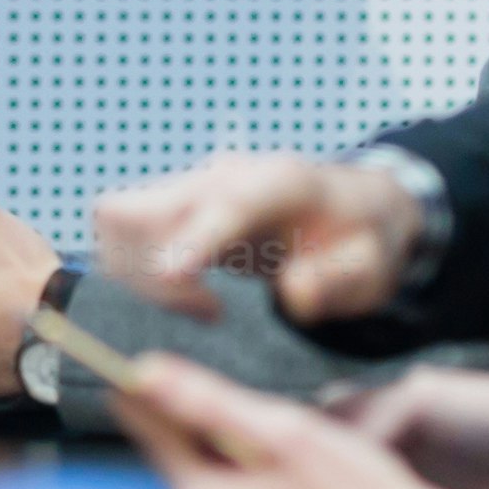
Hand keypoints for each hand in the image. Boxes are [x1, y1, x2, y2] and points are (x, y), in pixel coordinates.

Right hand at [84, 151, 417, 325]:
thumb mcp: (371, 269)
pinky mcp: (169, 206)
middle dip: (151, 273)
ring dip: (135, 276)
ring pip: (116, 221)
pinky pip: (118, 232)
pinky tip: (183, 298)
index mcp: (280, 182)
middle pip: (142, 208)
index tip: (171, 276)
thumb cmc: (361, 242)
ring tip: (202, 308)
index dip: (194, 239)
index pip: (225, 204)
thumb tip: (294, 293)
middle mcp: (222, 174)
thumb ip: (339, 281)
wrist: (350, 208)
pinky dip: (131, 272)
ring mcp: (189, 187)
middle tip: (208, 314)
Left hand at [107, 354, 488, 488]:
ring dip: (249, 487)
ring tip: (310, 479)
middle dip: (222, 447)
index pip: (157, 439)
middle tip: (277, 433)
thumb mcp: (284, 434)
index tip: (134, 378)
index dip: (152, 402)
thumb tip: (143, 374)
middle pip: (195, 476)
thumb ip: (206, 403)